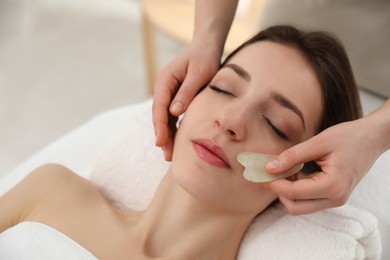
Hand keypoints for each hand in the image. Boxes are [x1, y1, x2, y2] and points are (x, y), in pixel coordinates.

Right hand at [153, 40, 220, 159]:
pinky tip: (178, 142)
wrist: (207, 47)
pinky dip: (175, 129)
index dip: (159, 126)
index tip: (161, 142)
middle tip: (168, 156)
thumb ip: (186, 92)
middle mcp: (164, 88)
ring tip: (171, 155)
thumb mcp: (199, 73)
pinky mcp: (177, 98)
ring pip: (166, 118)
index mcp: (164, 80)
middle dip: (163, 136)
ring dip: (168, 136)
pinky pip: (174, 117)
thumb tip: (174, 112)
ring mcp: (169, 94)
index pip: (159, 107)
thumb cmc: (204, 57)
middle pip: (160, 116)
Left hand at [263, 117, 384, 214]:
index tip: (260, 172)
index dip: (273, 183)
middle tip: (268, 172)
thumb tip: (268, 167)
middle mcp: (335, 198)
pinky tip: (292, 172)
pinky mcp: (334, 196)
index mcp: (333, 186)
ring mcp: (336, 199)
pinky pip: (308, 200)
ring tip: (282, 169)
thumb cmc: (349, 137)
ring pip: (301, 206)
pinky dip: (296, 190)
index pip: (293, 193)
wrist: (372, 138)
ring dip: (287, 191)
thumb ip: (292, 156)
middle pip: (295, 207)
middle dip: (278, 191)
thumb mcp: (318, 142)